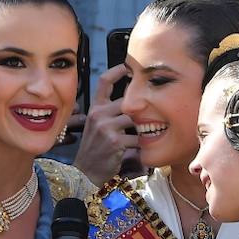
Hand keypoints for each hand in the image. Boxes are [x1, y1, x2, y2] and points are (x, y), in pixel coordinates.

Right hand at [72, 65, 138, 186]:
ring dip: (143, 128)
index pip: (104, 81)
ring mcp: (106, 127)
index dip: (117, 70)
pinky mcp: (115, 142)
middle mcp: (99, 114)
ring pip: (135, 119)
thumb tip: (130, 101)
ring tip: (146, 135)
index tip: (129, 66)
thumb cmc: (95, 149)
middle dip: (141, 109)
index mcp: (95, 108)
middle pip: (128, 101)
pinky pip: (137, 138)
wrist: (86, 172)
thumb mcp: (96, 126)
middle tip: (152, 113)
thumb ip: (109, 112)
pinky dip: (142, 145)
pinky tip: (140, 150)